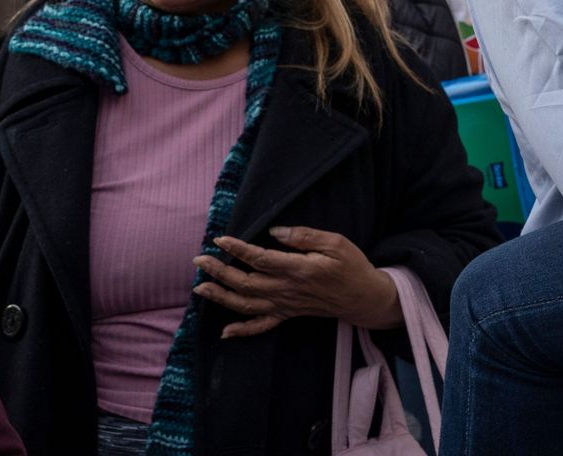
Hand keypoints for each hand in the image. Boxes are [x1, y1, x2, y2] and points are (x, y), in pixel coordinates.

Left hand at [192, 226, 402, 338]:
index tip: (220, 239)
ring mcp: (286, 305)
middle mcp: (287, 290)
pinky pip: (262, 326)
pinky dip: (242, 330)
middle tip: (199, 260)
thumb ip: (305, 236)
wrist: (363, 298)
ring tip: (200, 288)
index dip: (238, 249)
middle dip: (219, 271)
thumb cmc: (352, 267)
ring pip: (246, 304)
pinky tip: (225, 331)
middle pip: (245, 282)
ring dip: (221, 297)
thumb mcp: (336, 243)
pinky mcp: (288, 315)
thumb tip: (275, 231)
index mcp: (298, 269)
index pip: (260, 259)